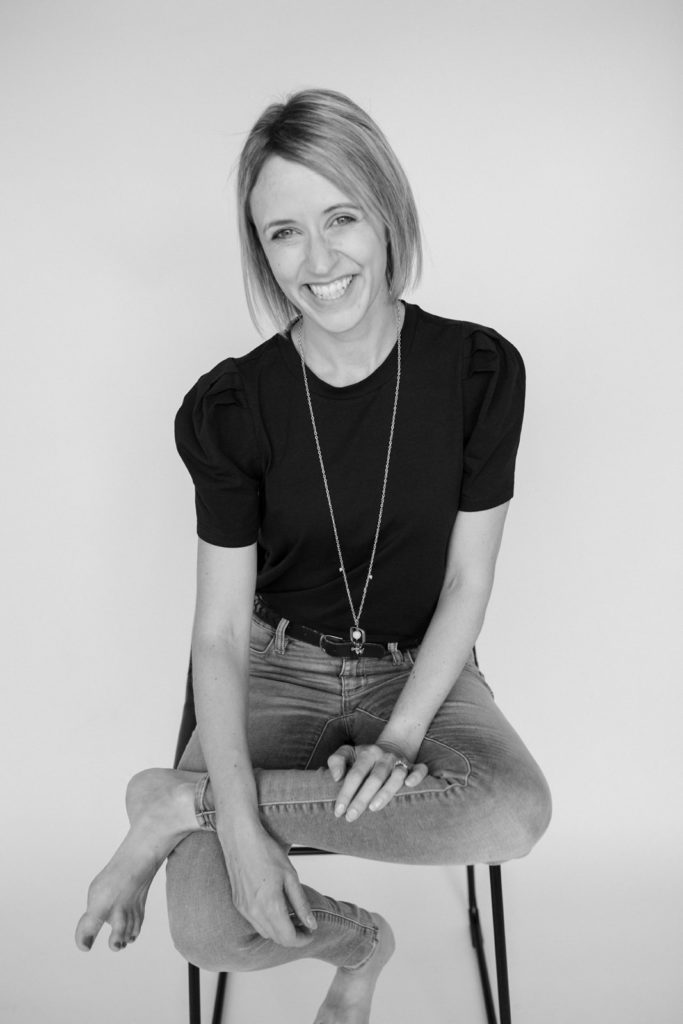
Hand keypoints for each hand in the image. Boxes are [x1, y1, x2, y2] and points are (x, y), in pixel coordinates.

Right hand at [218, 821, 316, 947]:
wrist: (240, 839)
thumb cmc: (265, 851)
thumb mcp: (290, 876)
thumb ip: (301, 903)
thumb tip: (311, 924)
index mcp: (270, 905)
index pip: (288, 938)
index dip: (302, 939)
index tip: (311, 932)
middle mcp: (254, 912)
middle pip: (276, 938)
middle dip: (293, 936)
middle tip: (305, 925)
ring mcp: (244, 909)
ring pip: (265, 933)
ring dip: (279, 931)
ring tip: (292, 917)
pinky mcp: (238, 904)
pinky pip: (254, 923)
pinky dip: (267, 923)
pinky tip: (275, 910)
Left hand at [327, 743, 427, 822]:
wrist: (389, 748)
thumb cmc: (363, 758)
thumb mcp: (348, 753)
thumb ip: (336, 760)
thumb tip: (335, 777)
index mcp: (368, 753)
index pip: (355, 774)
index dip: (346, 792)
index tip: (339, 811)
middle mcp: (385, 757)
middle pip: (375, 778)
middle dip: (362, 798)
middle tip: (352, 816)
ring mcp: (400, 761)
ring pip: (396, 777)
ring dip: (386, 792)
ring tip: (374, 808)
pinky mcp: (414, 766)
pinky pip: (420, 770)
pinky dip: (417, 777)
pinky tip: (409, 785)